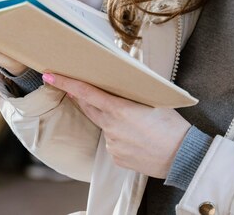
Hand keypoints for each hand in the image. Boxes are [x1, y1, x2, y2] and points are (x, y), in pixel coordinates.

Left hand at [43, 73, 190, 178]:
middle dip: (79, 97)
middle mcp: (112, 127)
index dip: (67, 83)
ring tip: (135, 122)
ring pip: (104, 125)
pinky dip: (119, 136)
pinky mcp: (116, 158)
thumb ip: (134, 90)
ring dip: (110, 119)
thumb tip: (125, 77)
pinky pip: (112, 142)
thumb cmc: (172, 125)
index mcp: (120, 109)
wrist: (182, 156)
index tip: (50, 76)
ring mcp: (112, 145)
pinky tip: (136, 137)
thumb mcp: (155, 100)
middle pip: (88, 107)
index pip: (86, 93)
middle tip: (72, 85)